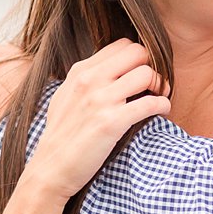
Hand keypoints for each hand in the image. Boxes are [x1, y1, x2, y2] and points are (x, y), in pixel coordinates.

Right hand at [23, 39, 170, 199]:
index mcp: (80, 71)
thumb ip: (86, 79)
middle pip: (138, 52)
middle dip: (153, 66)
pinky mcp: (111, 122)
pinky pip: (150, 103)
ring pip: (147, 74)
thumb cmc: (61, 135)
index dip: (139, 57)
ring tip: (159, 97)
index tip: (143, 72)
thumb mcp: (66, 96)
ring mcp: (100, 100)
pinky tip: (161, 111)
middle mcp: (90, 80)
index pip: (122, 45)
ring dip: (161, 85)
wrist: (50, 168)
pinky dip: (162, 105)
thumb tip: (110, 69)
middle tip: (155, 84)